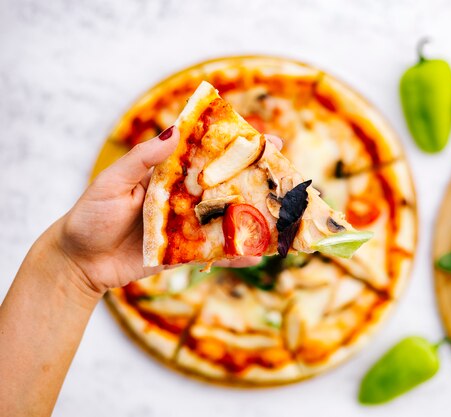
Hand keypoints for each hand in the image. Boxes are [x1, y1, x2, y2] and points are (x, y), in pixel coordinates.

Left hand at [52, 128, 281, 296]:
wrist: (79, 263)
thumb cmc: (90, 217)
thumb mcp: (111, 183)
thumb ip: (141, 160)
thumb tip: (172, 132)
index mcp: (169, 175)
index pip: (208, 155)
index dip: (237, 145)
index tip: (267, 139)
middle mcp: (184, 198)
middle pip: (226, 186)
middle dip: (257, 180)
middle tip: (288, 176)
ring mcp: (188, 226)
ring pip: (227, 219)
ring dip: (255, 219)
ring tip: (284, 218)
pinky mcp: (186, 253)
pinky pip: (216, 253)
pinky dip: (237, 255)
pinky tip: (258, 256)